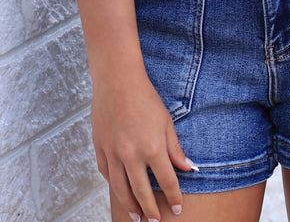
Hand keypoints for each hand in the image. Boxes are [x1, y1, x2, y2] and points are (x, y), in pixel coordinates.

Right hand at [91, 70, 195, 219]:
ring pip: (121, 189)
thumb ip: (175, 148)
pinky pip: (107, 173)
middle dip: (151, 210)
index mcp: (152, 147)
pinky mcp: (100, 148)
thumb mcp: (166, 121)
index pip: (166, 181)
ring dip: (130, 205)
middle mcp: (131, 155)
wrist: (117, 80)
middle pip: (142, 192)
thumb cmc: (144, 98)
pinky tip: (120, 190)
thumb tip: (188, 167)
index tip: (178, 207)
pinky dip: (114, 184)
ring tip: (137, 216)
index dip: (173, 196)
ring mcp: (113, 153)